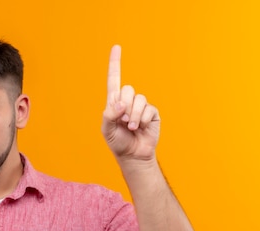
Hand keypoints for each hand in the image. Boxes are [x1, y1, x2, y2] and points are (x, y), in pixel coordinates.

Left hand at [101, 45, 159, 162]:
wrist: (133, 155)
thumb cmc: (118, 142)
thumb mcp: (106, 129)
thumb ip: (109, 114)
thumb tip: (121, 103)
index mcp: (114, 102)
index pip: (114, 79)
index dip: (115, 63)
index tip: (116, 47)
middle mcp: (128, 101)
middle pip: (127, 89)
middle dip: (124, 106)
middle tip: (123, 121)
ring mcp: (141, 106)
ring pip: (138, 99)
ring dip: (133, 115)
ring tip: (131, 127)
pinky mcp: (152, 113)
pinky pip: (148, 109)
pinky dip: (142, 119)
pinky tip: (140, 128)